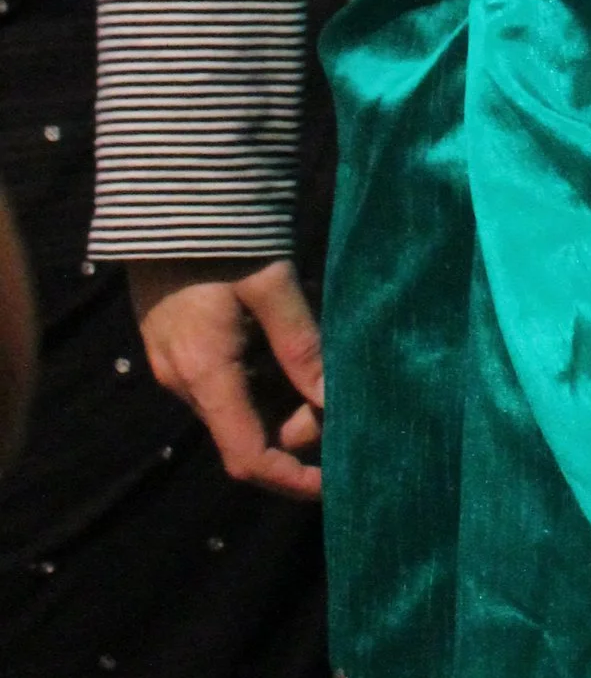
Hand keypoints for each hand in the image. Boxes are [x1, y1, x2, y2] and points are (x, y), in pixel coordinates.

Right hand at [129, 258, 324, 499]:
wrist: (166, 194)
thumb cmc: (222, 234)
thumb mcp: (272, 285)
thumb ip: (303, 345)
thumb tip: (334, 401)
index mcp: (205, 373)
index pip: (248, 457)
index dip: (292, 479)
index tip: (334, 482)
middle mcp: (184, 381)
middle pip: (249, 433)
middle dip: (299, 423)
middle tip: (338, 383)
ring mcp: (175, 366)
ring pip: (239, 407)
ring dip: (283, 396)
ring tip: (315, 347)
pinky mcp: (177, 347)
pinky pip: (225, 382)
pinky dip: (262, 376)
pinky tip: (286, 335)